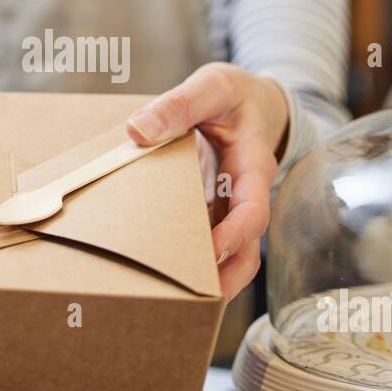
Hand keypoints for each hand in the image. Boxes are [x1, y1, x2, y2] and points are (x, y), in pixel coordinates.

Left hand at [126, 63, 288, 300]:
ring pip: (232, 256)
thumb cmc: (234, 96)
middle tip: (192, 299)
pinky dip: (194, 261)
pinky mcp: (215, 213)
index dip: (235, 235)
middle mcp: (246, 196)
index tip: (209, 251)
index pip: (253, 211)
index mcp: (253, 166)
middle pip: (246, 249)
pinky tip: (165, 275)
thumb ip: (179, 104)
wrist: (251, 101)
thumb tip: (138, 130)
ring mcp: (231, 209)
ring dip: (211, 280)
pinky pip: (209, 243)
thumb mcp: (211, 86)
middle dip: (225, 278)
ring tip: (179, 303)